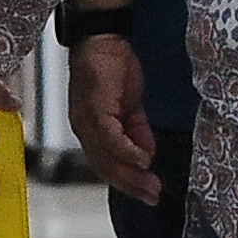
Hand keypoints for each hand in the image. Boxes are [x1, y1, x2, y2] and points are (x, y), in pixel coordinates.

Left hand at [68, 34, 160, 203]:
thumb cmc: (112, 68)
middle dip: (131, 185)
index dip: (127, 182)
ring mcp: (88, 121)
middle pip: (106, 167)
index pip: (106, 164)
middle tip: (153, 197)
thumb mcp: (130, 105)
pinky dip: (128, 152)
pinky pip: (111, 139)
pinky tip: (144, 160)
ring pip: (108, 158)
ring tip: (152, 185)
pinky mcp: (95, 110)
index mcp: (91, 130)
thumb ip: (138, 130)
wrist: (102, 39)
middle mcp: (85, 130)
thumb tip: (148, 154)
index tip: (148, 193)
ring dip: (132, 174)